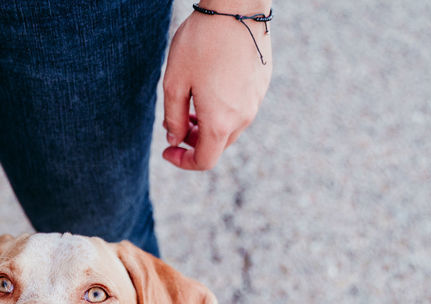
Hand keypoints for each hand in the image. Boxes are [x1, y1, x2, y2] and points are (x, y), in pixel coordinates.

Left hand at [161, 2, 272, 170]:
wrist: (236, 7)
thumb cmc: (200, 43)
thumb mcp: (175, 82)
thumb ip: (173, 117)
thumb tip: (175, 139)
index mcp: (220, 122)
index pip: (204, 160)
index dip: (183, 161)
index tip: (168, 150)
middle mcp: (243, 116)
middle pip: (218, 145)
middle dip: (194, 141)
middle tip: (176, 123)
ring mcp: (256, 100)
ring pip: (230, 126)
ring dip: (209, 124)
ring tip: (191, 102)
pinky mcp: (262, 84)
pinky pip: (241, 107)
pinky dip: (223, 108)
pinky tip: (210, 85)